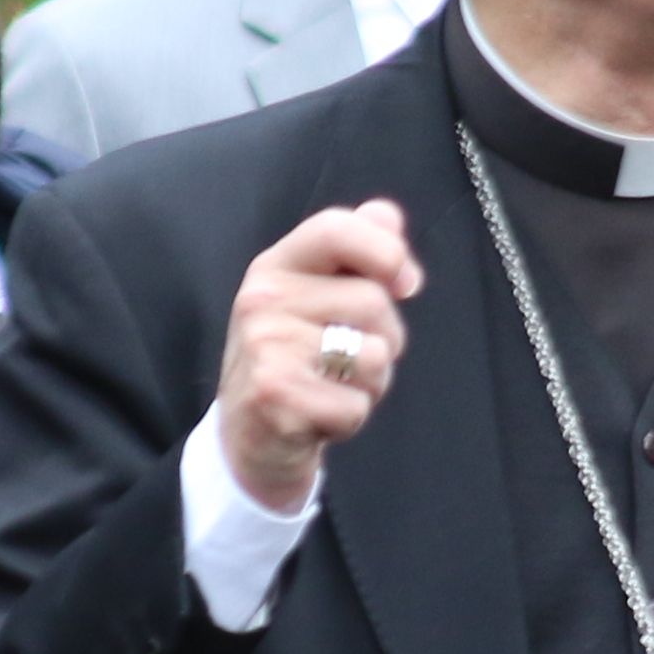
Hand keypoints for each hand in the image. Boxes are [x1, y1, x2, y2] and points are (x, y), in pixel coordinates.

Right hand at [216, 200, 420, 511]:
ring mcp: (265, 346)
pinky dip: (352, 419)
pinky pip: (357, 404)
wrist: (247, 437)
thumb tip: (389, 217)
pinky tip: (320, 417)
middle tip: (349, 358)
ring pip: (373, 355)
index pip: (335, 228)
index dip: (386, 250)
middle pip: (373, 301)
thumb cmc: (295, 358)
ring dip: (372, 382)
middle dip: (386, 337)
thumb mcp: (315, 295)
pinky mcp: (275, 395)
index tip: (406, 283)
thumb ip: (356, 249)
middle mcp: (262, 299)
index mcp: (275, 265)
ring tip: (334, 386)